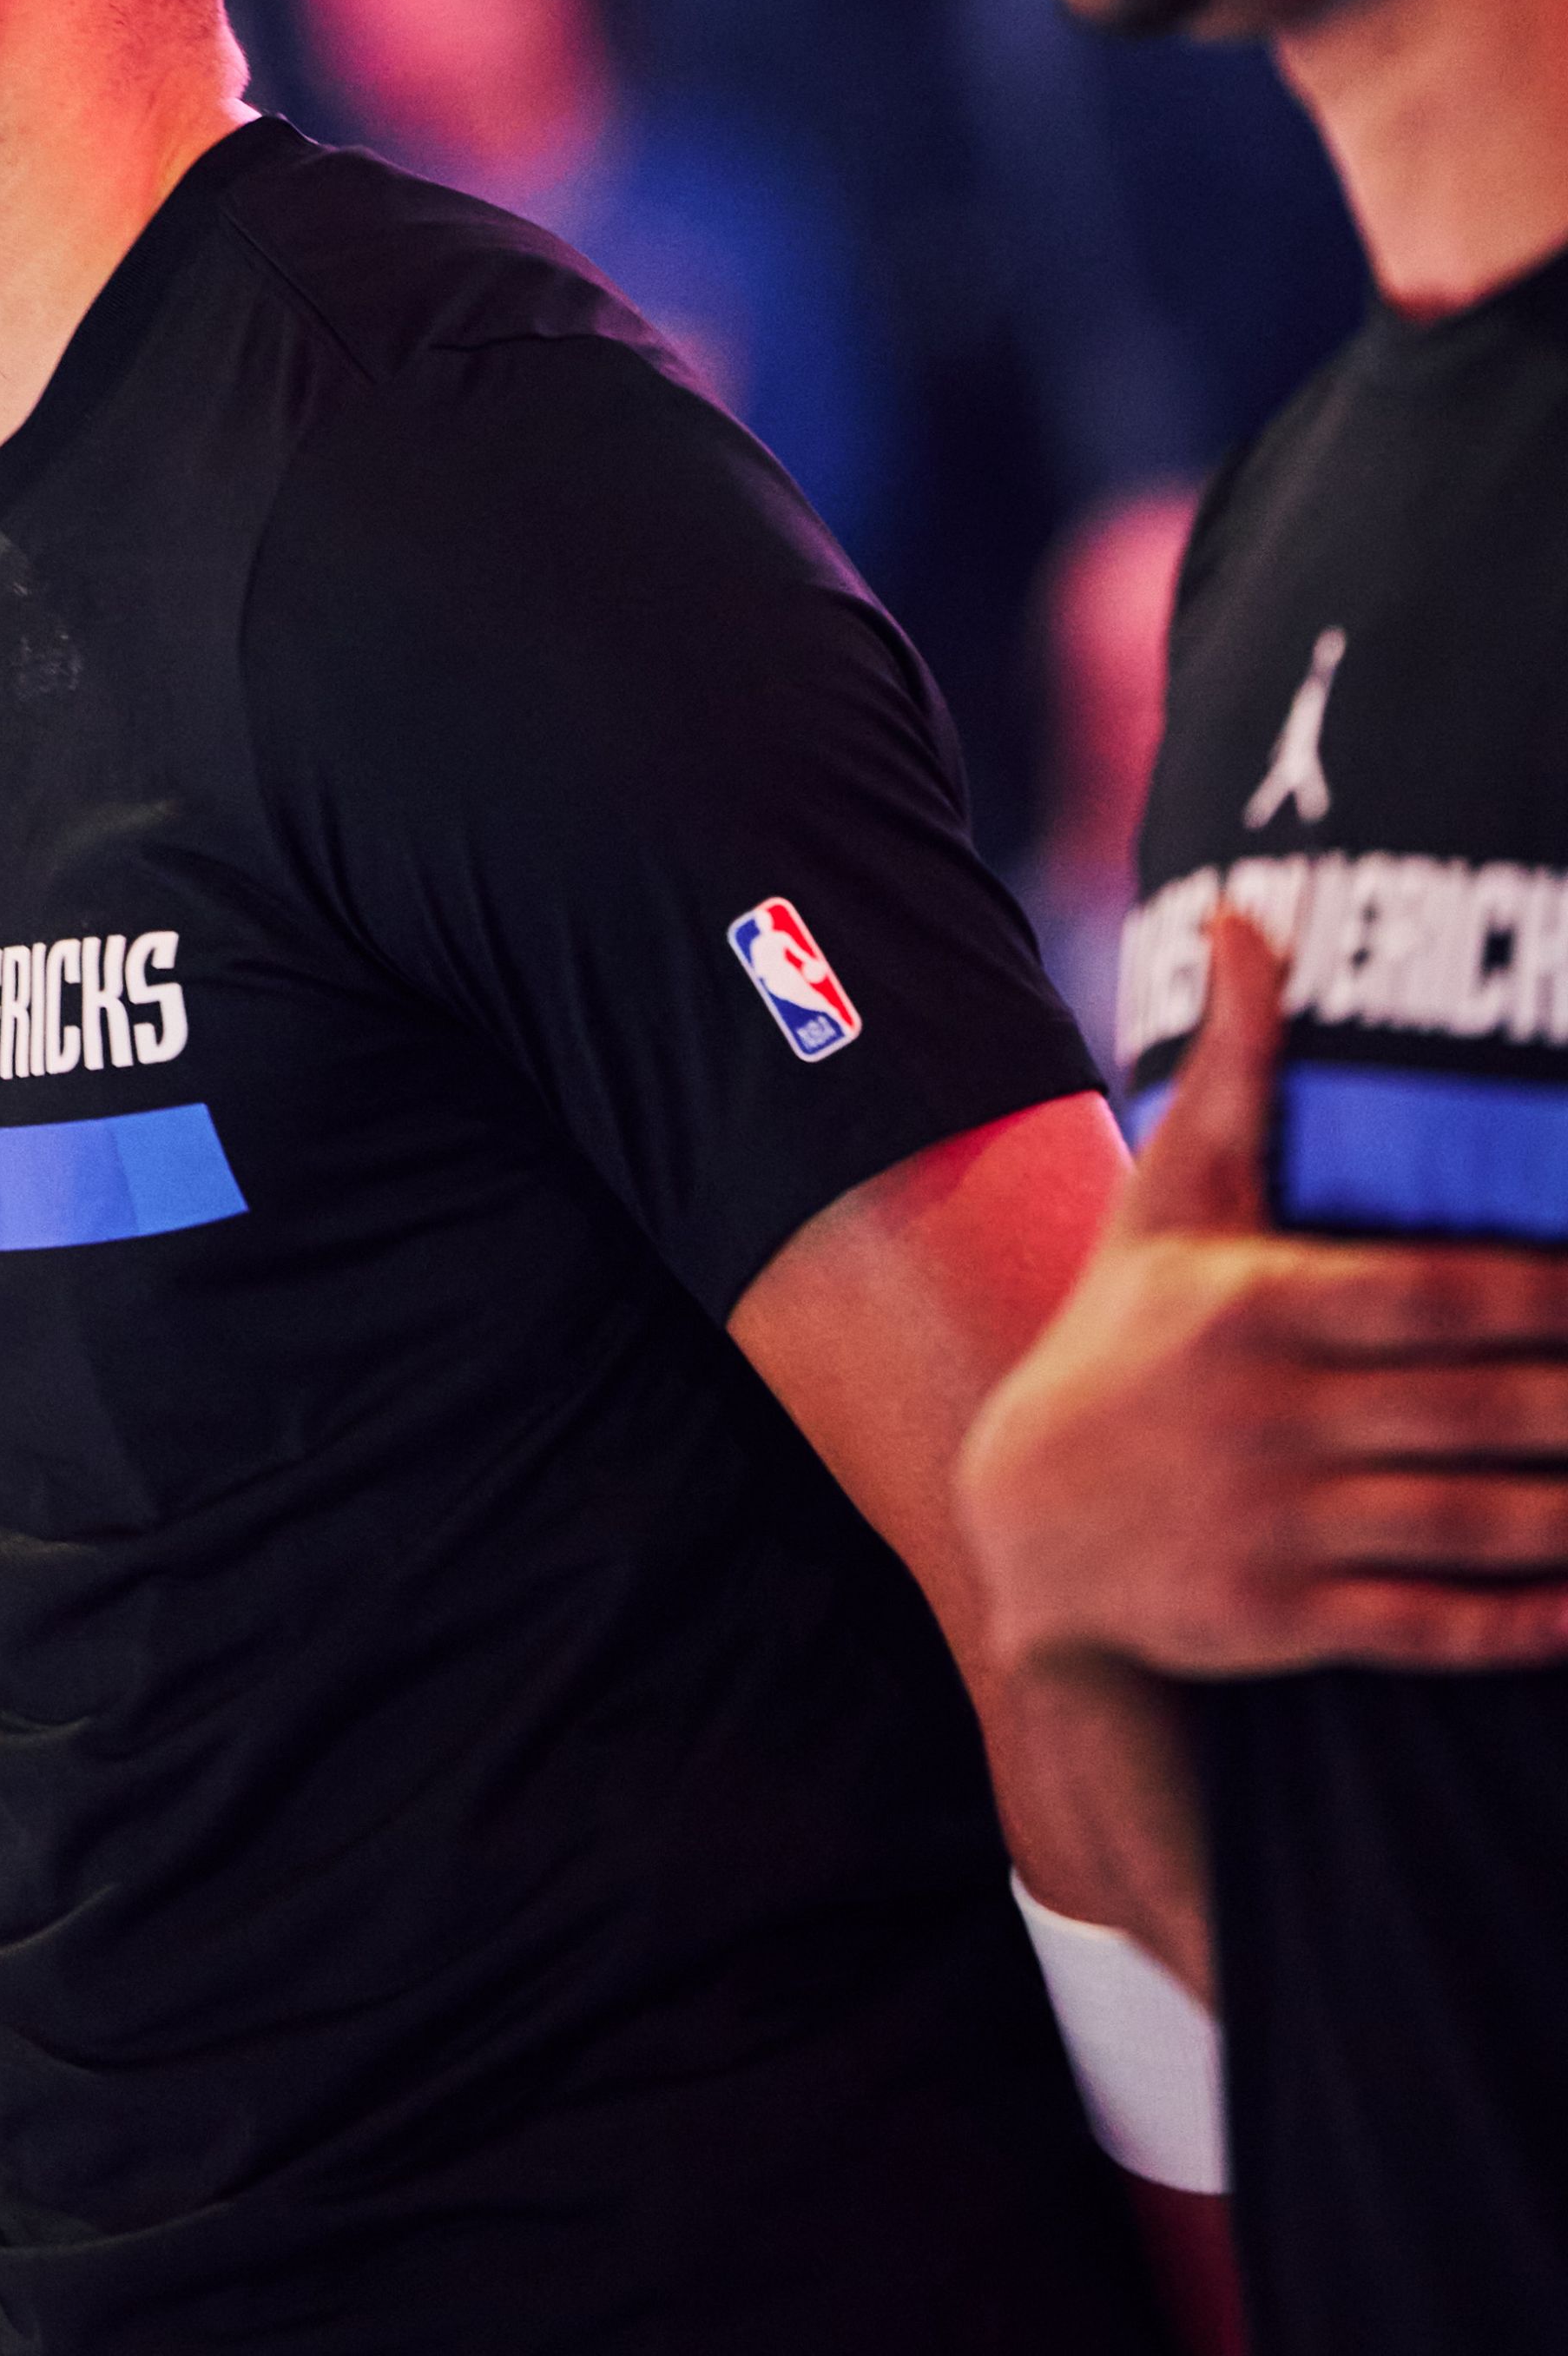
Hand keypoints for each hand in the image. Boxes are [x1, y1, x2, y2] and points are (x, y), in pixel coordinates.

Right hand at [961, 911, 1567, 1677]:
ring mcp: (1275, 1524)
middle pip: (1478, 1410)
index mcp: (1254, 1305)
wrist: (1026, 1521)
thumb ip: (1235, 1070)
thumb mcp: (1169, 1202)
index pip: (1440, 1297)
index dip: (1553, 1299)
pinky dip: (1521, 1622)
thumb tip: (1247, 917)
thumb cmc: (1126, 1334)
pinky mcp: (1280, 1619)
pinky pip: (1428, 1624)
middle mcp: (1267, 1416)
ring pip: (1469, 1523)